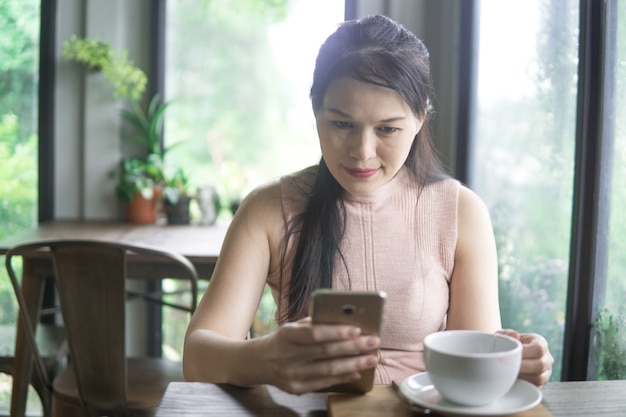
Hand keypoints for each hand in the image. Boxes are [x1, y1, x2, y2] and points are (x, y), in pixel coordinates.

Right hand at [259, 317, 379, 393]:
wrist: (258, 361)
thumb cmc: (283, 340)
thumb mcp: (293, 327)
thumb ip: (315, 324)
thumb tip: (345, 321)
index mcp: (286, 335)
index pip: (314, 334)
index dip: (337, 332)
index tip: (358, 329)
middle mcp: (287, 356)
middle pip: (325, 352)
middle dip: (353, 347)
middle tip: (373, 342)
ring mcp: (291, 375)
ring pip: (327, 370)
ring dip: (353, 364)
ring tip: (371, 358)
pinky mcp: (295, 389)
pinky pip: (323, 383)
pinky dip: (342, 378)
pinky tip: (356, 372)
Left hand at [497, 329, 553, 386]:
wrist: (509, 355)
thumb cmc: (508, 344)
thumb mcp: (506, 336)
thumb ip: (508, 334)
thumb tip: (514, 335)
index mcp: (540, 343)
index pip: (538, 349)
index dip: (525, 353)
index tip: (511, 354)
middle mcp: (546, 358)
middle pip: (540, 365)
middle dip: (522, 367)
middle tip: (508, 367)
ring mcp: (546, 372)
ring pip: (539, 378)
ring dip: (522, 377)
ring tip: (509, 373)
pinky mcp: (541, 384)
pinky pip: (535, 387)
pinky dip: (523, 385)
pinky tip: (512, 381)